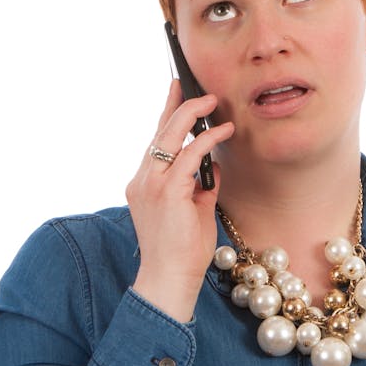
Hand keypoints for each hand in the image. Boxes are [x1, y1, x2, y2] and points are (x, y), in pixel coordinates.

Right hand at [127, 80, 234, 321]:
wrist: (170, 279)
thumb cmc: (181, 251)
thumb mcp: (194, 211)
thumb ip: (201, 186)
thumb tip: (214, 167)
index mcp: (144, 184)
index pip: (156, 143)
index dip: (166, 116)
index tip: (176, 94)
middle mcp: (142, 180)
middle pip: (160, 133)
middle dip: (176, 105)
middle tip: (191, 86)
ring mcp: (151, 185)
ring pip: (170, 137)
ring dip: (192, 115)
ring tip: (212, 101)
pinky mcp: (167, 191)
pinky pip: (190, 156)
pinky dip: (207, 139)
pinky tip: (223, 130)